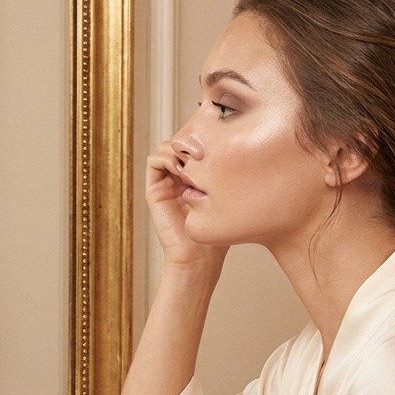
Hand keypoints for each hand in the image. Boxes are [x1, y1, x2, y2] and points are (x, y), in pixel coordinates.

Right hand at [147, 143, 228, 267]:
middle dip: (189, 140)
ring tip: (193, 162)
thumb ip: (229, 176)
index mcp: (196, 177)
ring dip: (178, 148)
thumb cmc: (217, 232)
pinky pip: (153, 162)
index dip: (201, 138)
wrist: (200, 256)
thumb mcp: (229, 198)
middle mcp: (179, 178)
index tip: (217, 145)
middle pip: (179, 143)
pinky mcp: (154, 191)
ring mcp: (166, 183)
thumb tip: (241, 149)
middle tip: (204, 151)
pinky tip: (182, 170)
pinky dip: (166, 158)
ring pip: (165, 148)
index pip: (194, 145)